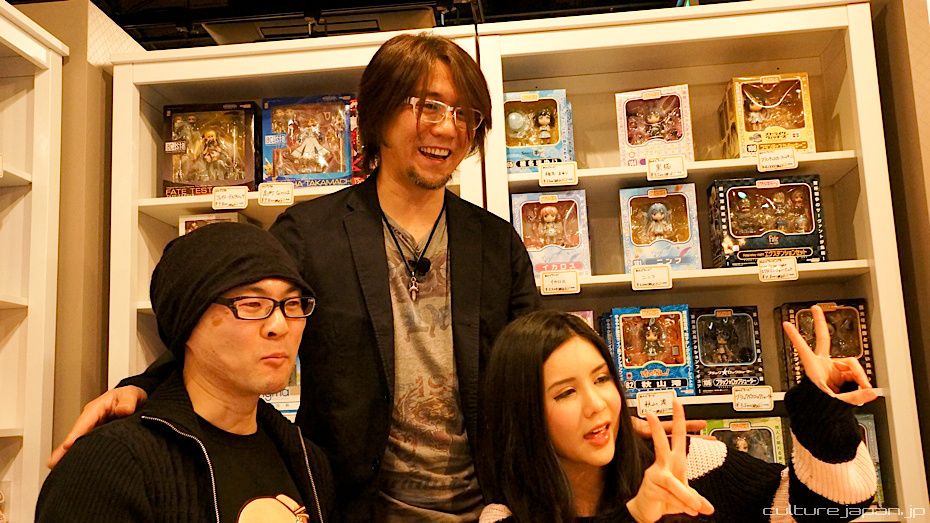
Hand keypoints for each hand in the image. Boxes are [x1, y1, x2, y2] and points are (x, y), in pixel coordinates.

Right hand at [47, 386, 146, 468]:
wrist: (135, 401)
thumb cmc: (130, 397)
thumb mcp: (131, 395)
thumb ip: (128, 402)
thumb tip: (124, 410)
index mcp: (96, 409)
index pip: (84, 422)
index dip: (76, 434)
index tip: (68, 445)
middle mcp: (91, 420)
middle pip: (76, 436)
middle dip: (64, 449)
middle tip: (53, 463)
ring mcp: (93, 429)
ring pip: (79, 443)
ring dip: (69, 454)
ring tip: (57, 469)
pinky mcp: (98, 437)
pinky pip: (87, 446)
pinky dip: (80, 455)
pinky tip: (73, 466)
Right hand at [626, 401, 714, 521]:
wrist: (647, 511)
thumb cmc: (664, 497)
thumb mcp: (685, 495)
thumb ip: (695, 496)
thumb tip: (708, 508)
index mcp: (673, 460)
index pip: (677, 436)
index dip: (679, 419)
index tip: (677, 402)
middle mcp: (663, 464)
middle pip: (660, 443)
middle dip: (658, 428)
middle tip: (652, 414)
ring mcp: (655, 474)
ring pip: (674, 483)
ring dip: (687, 497)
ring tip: (698, 507)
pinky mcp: (651, 487)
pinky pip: (671, 496)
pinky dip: (681, 505)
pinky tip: (688, 510)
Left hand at [782, 305, 876, 405]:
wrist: (820, 416)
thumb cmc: (820, 407)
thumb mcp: (836, 401)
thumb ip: (854, 396)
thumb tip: (871, 391)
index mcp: (813, 368)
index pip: (803, 349)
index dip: (795, 337)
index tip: (786, 325)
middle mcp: (822, 364)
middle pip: (824, 339)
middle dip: (820, 323)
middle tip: (816, 309)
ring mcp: (831, 368)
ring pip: (849, 363)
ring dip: (859, 375)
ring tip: (863, 388)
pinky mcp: (840, 374)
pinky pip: (854, 373)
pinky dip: (860, 381)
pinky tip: (863, 388)